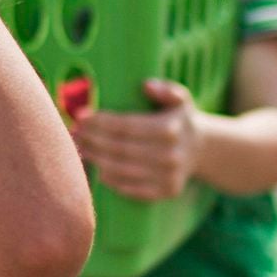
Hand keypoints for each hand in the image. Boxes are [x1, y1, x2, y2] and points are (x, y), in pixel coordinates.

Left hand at [71, 79, 203, 200]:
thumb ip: (166, 89)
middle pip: (120, 148)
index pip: (126, 126)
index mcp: (170, 128)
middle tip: (75, 133)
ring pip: (122, 169)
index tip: (80, 116)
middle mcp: (170, 155)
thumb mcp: (180, 98)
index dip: (100, 122)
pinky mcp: (165, 192)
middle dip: (93, 140)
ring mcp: (168, 176)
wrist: (201, 150)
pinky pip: (131, 189)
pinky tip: (96, 169)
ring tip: (80, 149)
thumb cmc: (179, 118)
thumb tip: (147, 85)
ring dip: (96, 160)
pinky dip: (110, 180)